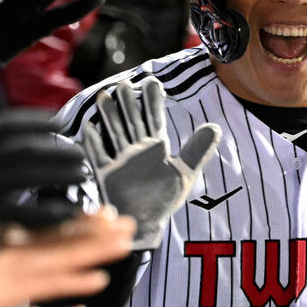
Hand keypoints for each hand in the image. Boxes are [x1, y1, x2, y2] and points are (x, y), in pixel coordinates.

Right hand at [0, 109, 90, 233]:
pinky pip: (23, 211)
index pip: (11, 125)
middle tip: (81, 155)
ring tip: (81, 175)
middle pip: (28, 149)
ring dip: (60, 174)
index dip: (38, 122)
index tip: (60, 123)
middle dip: (57, 150)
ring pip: (30, 176)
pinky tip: (69, 211)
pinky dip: (48, 211)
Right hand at [0, 209, 133, 306]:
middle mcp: (21, 244)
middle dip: (101, 231)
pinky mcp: (17, 288)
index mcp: (13, 233)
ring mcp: (21, 266)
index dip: (85, 220)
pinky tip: (100, 280)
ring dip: (99, 250)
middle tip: (129, 223)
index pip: (56, 226)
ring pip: (68, 255)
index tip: (108, 215)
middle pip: (68, 236)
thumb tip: (22, 227)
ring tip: (125, 244)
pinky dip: (77, 282)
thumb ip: (5, 233)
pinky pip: (54, 285)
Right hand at [84, 77, 219, 249]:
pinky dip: (94, 143)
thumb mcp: (184, 173)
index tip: (152, 81)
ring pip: (114, 132)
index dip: (153, 101)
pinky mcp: (107, 175)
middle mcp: (136, 151)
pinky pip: (99, 156)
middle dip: (128, 102)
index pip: (154, 119)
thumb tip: (216, 127)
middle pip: (132, 121)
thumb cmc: (163, 199)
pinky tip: (90, 127)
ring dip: (109, 115)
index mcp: (155, 148)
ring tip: (103, 95)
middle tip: (124, 82)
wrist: (146, 224)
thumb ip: (197, 150)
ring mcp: (120, 161)